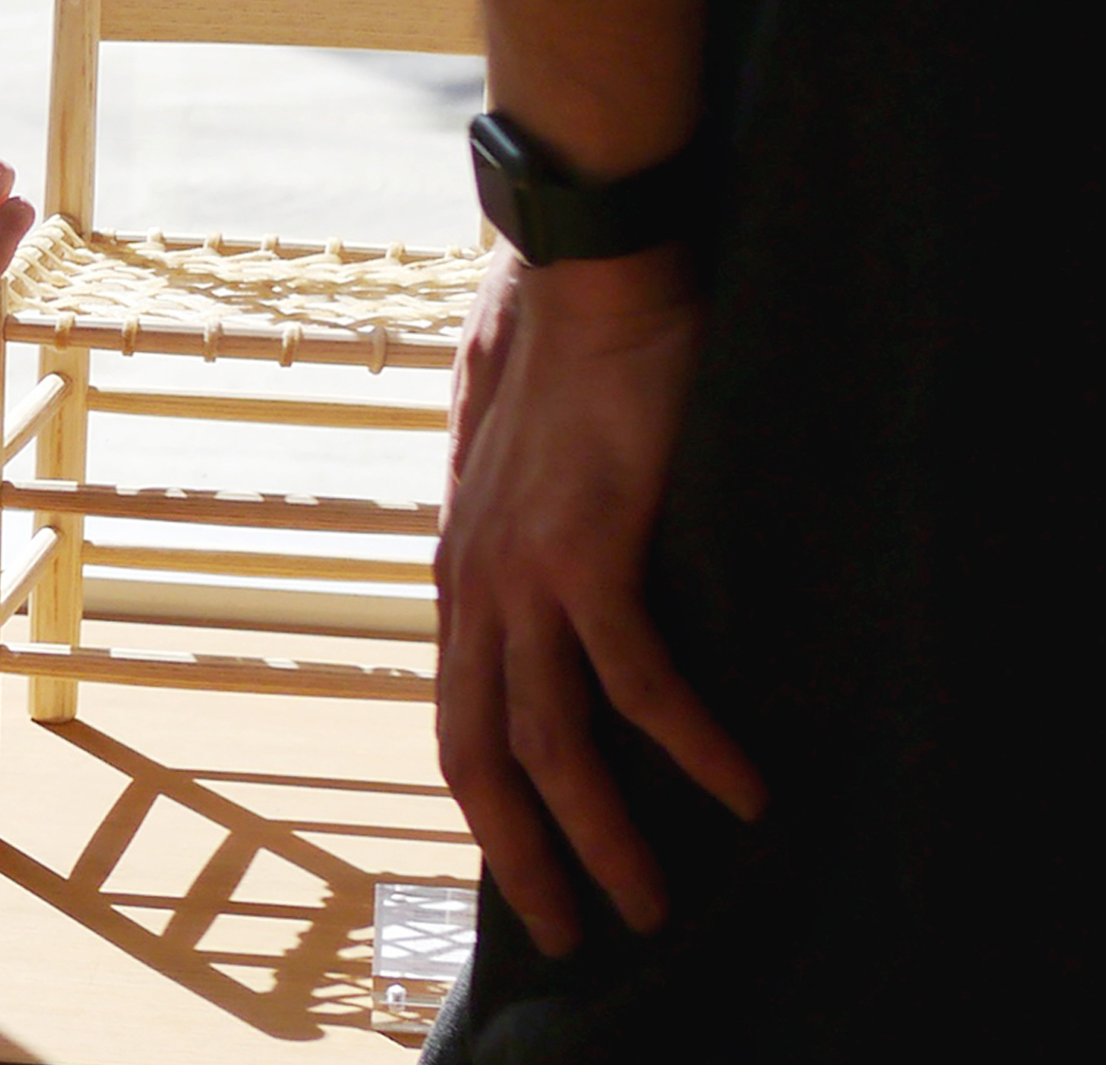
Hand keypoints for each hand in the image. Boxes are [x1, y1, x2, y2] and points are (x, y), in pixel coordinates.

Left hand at [435, 246, 763, 958]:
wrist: (578, 269)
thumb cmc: (550, 346)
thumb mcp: (498, 454)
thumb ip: (507, 527)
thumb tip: (527, 572)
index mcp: (456, 572)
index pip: (456, 717)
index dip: (490, 805)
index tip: (529, 869)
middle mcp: (473, 586)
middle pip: (481, 756)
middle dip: (526, 857)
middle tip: (577, 930)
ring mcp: (522, 572)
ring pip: (552, 742)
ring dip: (607, 835)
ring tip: (658, 902)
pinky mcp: (588, 548)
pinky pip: (638, 680)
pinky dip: (690, 747)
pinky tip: (743, 794)